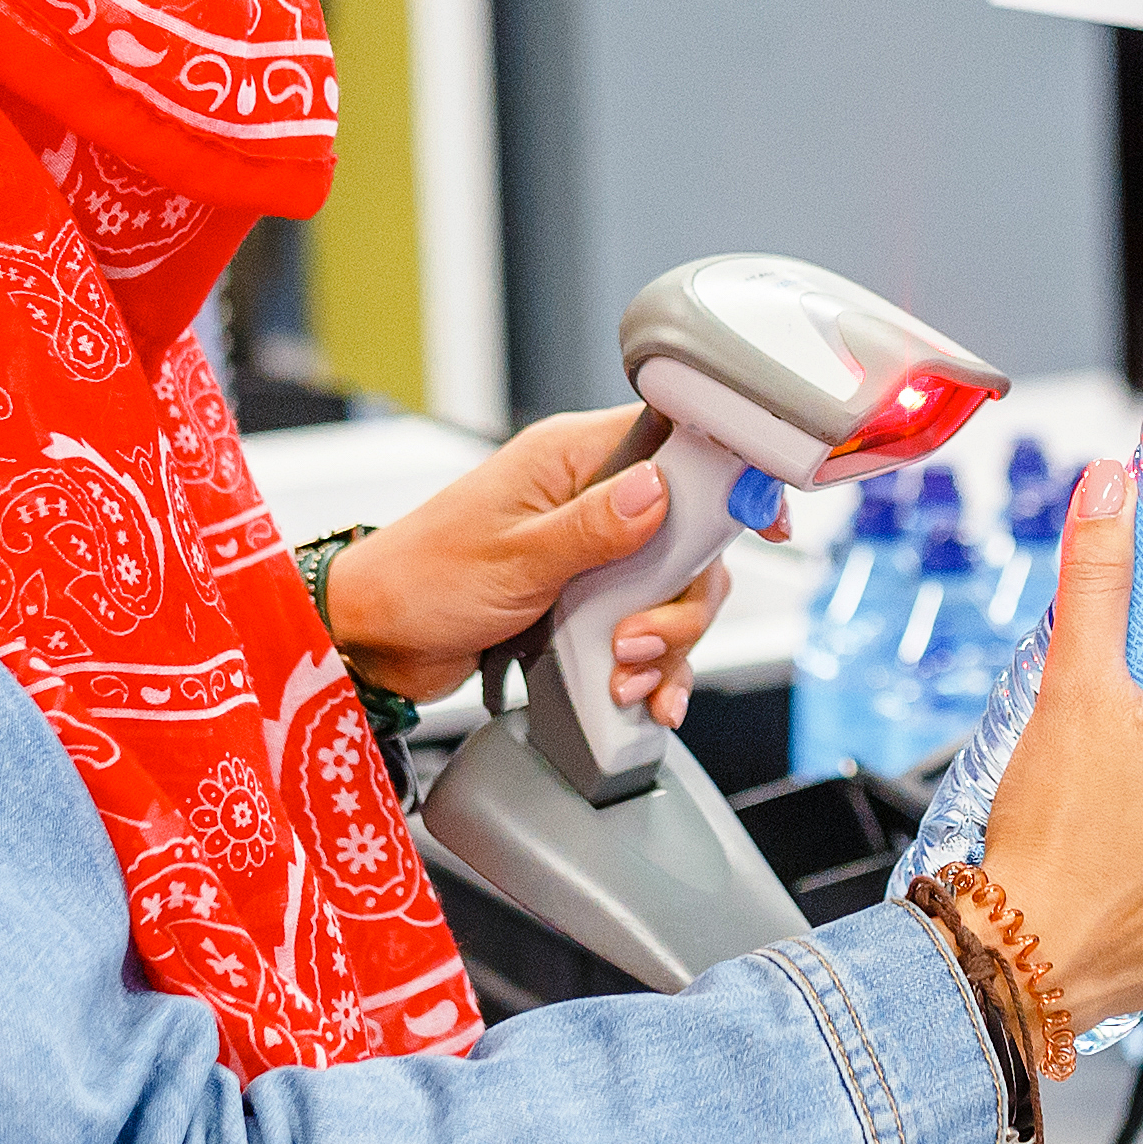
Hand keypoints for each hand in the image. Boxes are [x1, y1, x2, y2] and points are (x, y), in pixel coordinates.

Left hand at [324, 407, 756, 718]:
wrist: (374, 642)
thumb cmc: (422, 580)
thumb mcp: (513, 557)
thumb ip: (592, 528)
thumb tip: (659, 492)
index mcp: (572, 459)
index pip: (676, 442)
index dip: (729, 477)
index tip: (767, 521)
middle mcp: (590, 498)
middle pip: (689, 538)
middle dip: (680, 604)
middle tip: (641, 644)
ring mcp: (591, 552)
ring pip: (674, 591)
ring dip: (664, 644)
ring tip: (628, 680)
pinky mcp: (585, 602)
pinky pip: (644, 628)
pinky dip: (651, 667)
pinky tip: (646, 701)